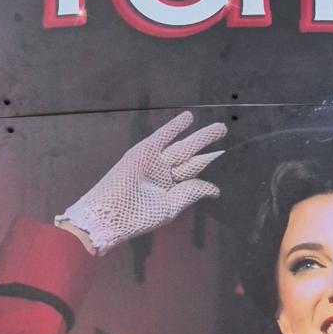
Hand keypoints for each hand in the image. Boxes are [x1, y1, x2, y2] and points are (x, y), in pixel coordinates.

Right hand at [59, 111, 226, 254]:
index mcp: (170, 190)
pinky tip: (189, 117)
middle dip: (206, 143)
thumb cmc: (138, 216)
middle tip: (223, 129)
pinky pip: (162, 136)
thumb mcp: (170, 207)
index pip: (193, 174)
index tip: (222, 153)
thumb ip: (192, 193)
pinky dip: (174, 127)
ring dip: (199, 135)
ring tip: (217, 126)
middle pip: (191, 155)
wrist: (109, 213)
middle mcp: (164, 174)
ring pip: (182, 146)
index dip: (207, 162)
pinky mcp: (143, 151)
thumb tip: (215, 189)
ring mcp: (155, 161)